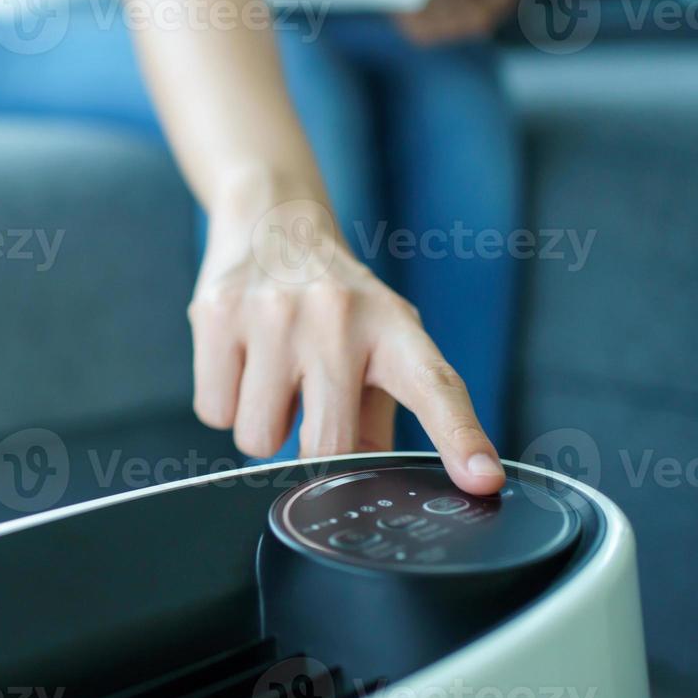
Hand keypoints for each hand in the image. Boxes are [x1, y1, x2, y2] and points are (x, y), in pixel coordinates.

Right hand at [189, 198, 505, 494]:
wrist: (271, 217)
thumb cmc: (333, 302)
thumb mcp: (376, 345)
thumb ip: (377, 419)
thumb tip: (367, 480)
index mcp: (392, 328)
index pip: (434, 387)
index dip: (460, 438)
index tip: (482, 479)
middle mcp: (337, 316)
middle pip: (325, 444)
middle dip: (311, 445)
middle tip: (309, 400)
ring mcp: (274, 313)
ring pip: (257, 438)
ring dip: (262, 423)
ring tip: (272, 373)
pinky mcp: (218, 314)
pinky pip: (214, 413)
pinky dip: (225, 402)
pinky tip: (240, 360)